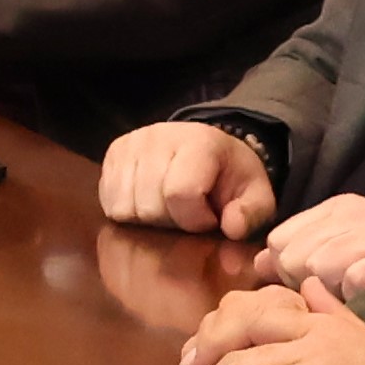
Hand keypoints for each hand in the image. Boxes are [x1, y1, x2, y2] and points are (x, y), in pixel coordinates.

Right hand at [101, 118, 281, 237]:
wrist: (203, 147)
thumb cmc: (228, 175)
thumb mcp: (255, 193)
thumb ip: (252, 212)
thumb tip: (231, 228)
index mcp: (198, 142)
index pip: (180, 193)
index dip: (195, 218)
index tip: (210, 218)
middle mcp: (157, 137)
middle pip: (149, 205)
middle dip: (171, 221)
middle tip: (187, 213)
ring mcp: (130, 144)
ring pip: (124, 207)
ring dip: (147, 219)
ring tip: (167, 207)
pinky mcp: (112, 154)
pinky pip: (108, 202)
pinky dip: (128, 212)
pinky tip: (148, 202)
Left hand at [263, 194, 364, 293]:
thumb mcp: (342, 251)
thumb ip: (300, 252)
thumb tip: (256, 263)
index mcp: (336, 207)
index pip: (279, 239)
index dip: (286, 269)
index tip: (309, 285)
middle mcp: (353, 212)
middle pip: (291, 256)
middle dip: (304, 284)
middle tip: (335, 293)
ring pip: (316, 269)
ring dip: (331, 292)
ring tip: (355, 294)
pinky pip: (349, 282)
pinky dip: (357, 297)